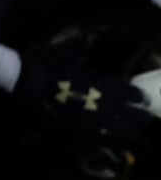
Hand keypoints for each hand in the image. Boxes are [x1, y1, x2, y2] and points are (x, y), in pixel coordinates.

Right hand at [14, 48, 154, 148]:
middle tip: (143, 117)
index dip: (140, 98)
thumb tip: (86, 39)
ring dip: (130, 129)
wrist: (35, 81)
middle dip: (141, 117)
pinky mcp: (83, 128)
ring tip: (132, 129)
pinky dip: (112, 140)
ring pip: (123, 130)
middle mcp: (105, 103)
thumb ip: (84, 50)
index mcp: (105, 84)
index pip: (133, 95)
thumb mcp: (72, 54)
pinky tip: (115, 139)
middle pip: (134, 115)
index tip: (142, 99)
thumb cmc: (52, 65)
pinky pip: (104, 139)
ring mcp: (95, 118)